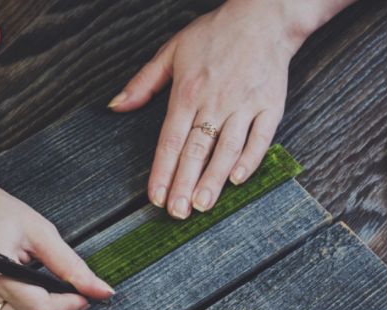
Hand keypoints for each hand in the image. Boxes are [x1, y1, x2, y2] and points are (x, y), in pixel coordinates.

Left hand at [108, 0, 311, 218]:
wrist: (263, 17)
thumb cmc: (216, 34)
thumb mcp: (172, 50)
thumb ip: (143, 82)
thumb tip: (116, 106)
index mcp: (188, 91)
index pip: (170, 139)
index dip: (162, 171)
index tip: (156, 197)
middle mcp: (215, 101)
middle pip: (196, 150)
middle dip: (184, 184)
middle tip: (176, 213)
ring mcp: (244, 104)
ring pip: (227, 149)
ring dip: (213, 179)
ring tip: (202, 205)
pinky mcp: (270, 106)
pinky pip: (260, 138)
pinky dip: (250, 160)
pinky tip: (238, 180)